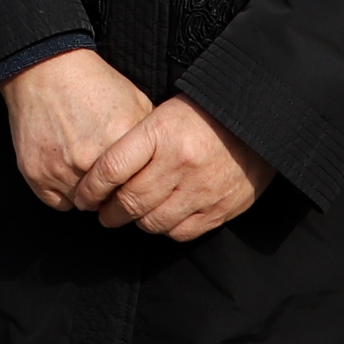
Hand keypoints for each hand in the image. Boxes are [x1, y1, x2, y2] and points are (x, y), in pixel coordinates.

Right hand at [1, 47, 152, 211]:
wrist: (44, 70)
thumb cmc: (92, 84)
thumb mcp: (134, 100)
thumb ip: (152, 136)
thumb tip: (166, 162)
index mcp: (119, 141)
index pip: (138, 187)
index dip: (137, 185)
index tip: (134, 181)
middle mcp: (89, 160)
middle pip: (112, 200)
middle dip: (114, 192)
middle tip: (111, 178)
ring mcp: (60, 169)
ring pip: (84, 203)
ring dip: (89, 193)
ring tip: (87, 168)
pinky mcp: (35, 173)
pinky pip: (58, 202)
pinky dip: (64, 192)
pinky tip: (68, 171)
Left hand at [77, 95, 276, 241]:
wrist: (260, 119)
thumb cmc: (203, 112)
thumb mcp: (164, 112)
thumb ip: (136, 141)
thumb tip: (102, 172)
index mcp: (161, 132)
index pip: (111, 168)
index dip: (90, 188)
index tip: (83, 197)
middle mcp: (180, 163)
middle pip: (129, 201)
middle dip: (108, 212)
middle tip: (101, 213)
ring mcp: (201, 189)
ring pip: (152, 222)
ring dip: (135, 222)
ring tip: (129, 216)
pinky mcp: (220, 209)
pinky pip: (181, 232)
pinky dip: (165, 228)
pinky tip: (160, 218)